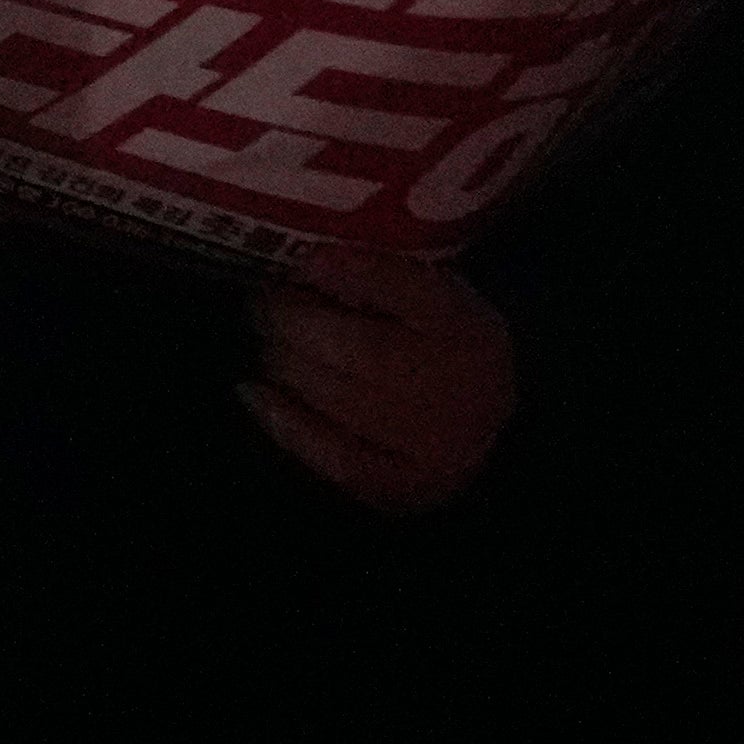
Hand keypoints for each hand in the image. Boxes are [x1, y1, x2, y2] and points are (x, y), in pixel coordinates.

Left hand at [242, 246, 518, 514]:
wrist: (487, 424)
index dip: (354, 272)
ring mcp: (436, 445)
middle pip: (367, 350)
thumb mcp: (431, 292)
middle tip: (263, 303)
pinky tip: (256, 393)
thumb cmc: (438, 344)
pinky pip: (336, 456)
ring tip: (266, 340)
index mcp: (468, 327)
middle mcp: (461, 388)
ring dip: (286, 364)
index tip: (304, 257)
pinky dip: (288, 423)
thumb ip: (381, 274)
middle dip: (298, 322)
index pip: (414, 292)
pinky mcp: (407, 485)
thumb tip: (306, 260)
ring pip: (343, 399)